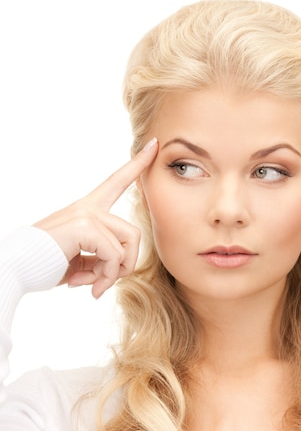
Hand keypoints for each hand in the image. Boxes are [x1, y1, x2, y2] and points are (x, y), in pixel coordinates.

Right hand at [34, 138, 157, 297]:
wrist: (15, 267)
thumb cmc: (44, 264)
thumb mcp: (79, 259)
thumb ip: (101, 257)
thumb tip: (118, 269)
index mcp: (87, 210)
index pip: (116, 182)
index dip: (137, 165)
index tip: (154, 145)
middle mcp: (88, 208)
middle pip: (133, 233)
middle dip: (125, 266)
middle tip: (103, 283)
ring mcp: (86, 214)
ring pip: (127, 247)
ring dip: (113, 274)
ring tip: (92, 285)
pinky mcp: (85, 227)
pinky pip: (114, 256)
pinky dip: (104, 276)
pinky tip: (84, 283)